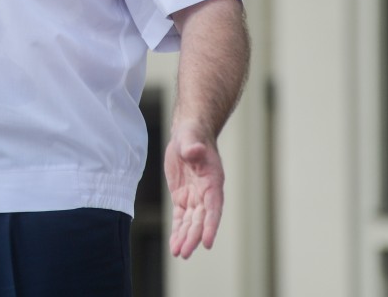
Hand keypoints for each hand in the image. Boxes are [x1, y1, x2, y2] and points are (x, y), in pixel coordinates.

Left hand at [163, 120, 224, 258]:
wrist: (188, 135)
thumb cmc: (192, 135)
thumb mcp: (190, 138)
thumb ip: (192, 146)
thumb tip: (194, 150)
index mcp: (213, 181)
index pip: (213, 208)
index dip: (211, 225)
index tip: (207, 242)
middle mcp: (206, 193)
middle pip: (201, 220)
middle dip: (194, 237)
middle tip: (184, 253)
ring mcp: (195, 197)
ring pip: (191, 222)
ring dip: (185, 238)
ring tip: (178, 253)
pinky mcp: (183, 198)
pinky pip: (181, 218)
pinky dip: (178, 231)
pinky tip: (174, 245)